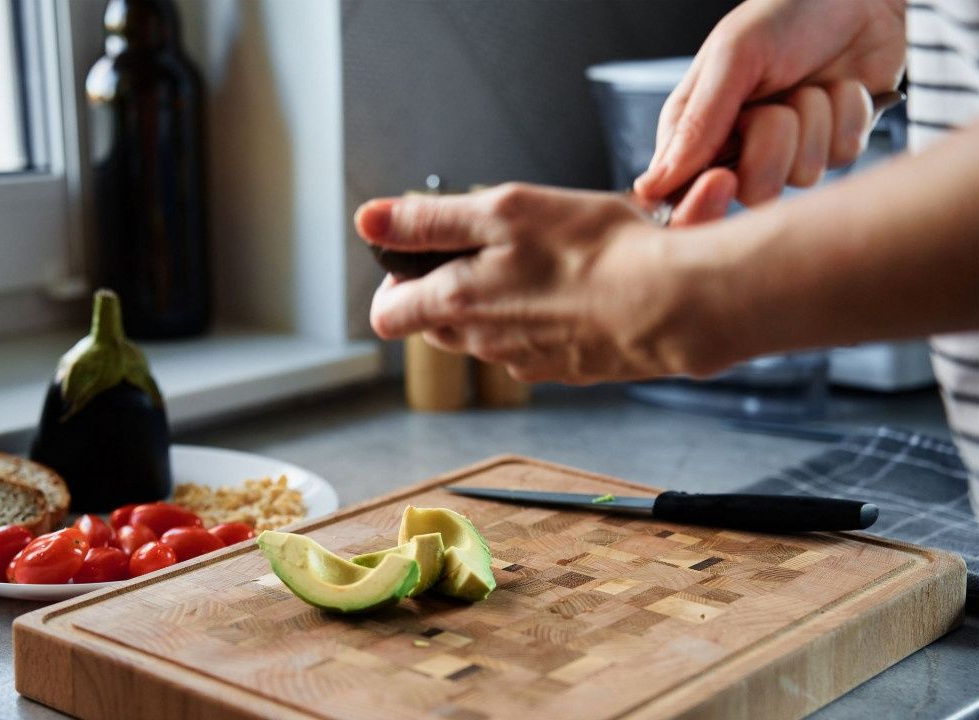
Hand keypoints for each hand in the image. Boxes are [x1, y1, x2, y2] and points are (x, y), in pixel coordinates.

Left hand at [356, 183, 733, 383]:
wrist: (673, 305)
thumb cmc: (593, 252)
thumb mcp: (502, 211)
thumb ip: (428, 220)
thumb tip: (366, 221)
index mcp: (454, 306)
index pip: (387, 316)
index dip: (395, 283)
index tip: (421, 255)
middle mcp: (483, 345)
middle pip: (437, 323)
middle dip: (450, 286)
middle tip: (493, 246)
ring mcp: (525, 363)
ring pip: (488, 332)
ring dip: (502, 299)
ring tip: (544, 261)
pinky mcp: (566, 368)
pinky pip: (534, 342)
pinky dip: (544, 316)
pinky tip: (577, 289)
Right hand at [635, 0, 904, 210]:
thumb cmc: (786, 13)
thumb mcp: (732, 57)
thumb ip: (696, 124)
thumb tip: (652, 187)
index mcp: (694, 132)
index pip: (681, 197)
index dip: (699, 203)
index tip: (723, 177)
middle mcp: (737, 149)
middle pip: (749, 193)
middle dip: (770, 146)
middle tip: (774, 110)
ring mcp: (787, 152)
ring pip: (799, 178)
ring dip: (813, 121)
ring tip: (808, 86)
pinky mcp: (832, 148)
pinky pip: (841, 158)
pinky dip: (845, 116)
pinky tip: (838, 88)